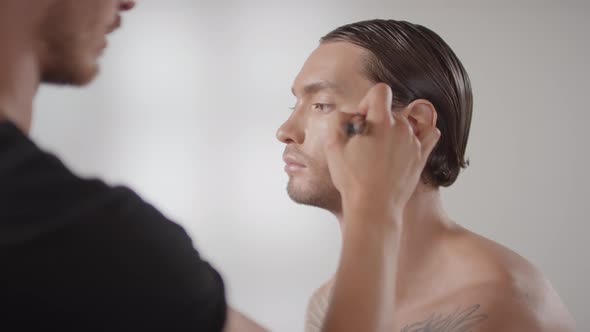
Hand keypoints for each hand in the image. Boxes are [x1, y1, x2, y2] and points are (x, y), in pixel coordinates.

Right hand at [323, 83, 439, 218]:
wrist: (373, 207)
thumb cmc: (352, 179)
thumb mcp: (333, 145)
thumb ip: (338, 119)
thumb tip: (350, 113)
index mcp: (381, 121)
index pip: (380, 91)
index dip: (367, 102)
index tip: (362, 120)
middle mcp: (402, 128)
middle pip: (391, 110)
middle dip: (377, 119)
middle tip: (366, 141)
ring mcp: (414, 142)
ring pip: (405, 122)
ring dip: (392, 130)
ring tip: (380, 151)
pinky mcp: (421, 156)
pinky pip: (429, 133)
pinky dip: (420, 133)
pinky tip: (406, 143)